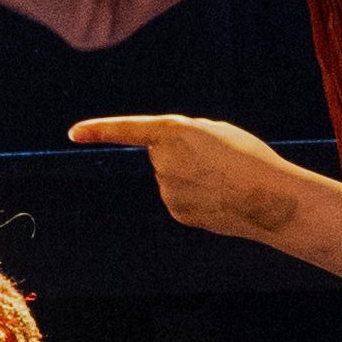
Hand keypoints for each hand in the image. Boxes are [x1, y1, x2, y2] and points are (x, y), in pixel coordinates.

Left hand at [72, 112, 325, 245]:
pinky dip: (196, 196)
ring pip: (172, 177)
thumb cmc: (248, 157)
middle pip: (161, 154)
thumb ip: (184, 136)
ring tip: (223, 178)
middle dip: (183, 154)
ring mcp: (167, 189)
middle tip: (217, 158)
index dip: (98, 130)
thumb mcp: (216, 131)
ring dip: (192, 176)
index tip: (73, 133)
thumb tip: (165, 156)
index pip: (125, 130)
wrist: (269, 198)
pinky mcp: (176, 211)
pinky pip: (181, 197)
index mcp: (172, 132)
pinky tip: (219, 196)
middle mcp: (162, 161)